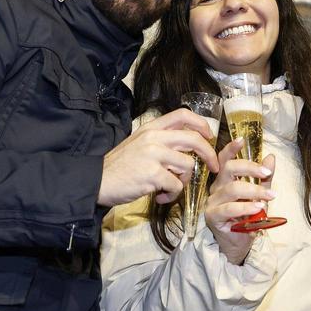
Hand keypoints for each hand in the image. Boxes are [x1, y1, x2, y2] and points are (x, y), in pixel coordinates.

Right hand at [99, 108, 219, 206]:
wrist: (97, 181)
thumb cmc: (119, 166)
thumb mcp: (139, 143)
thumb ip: (161, 140)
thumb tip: (187, 145)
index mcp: (151, 128)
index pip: (183, 115)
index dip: (201, 124)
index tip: (209, 136)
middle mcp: (154, 138)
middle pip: (193, 139)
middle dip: (209, 154)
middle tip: (213, 167)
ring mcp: (153, 155)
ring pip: (187, 166)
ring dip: (183, 181)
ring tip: (169, 187)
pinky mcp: (152, 175)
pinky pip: (176, 185)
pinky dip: (172, 195)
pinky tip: (160, 196)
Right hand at [204, 138, 275, 264]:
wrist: (239, 244)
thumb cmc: (247, 218)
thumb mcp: (259, 195)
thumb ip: (264, 178)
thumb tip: (271, 157)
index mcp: (224, 180)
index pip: (224, 160)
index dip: (231, 149)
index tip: (242, 140)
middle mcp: (216, 188)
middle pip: (229, 169)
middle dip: (250, 168)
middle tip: (267, 173)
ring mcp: (213, 202)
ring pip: (233, 189)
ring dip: (254, 191)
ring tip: (270, 197)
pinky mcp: (213, 217)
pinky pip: (229, 208)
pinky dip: (245, 207)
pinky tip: (258, 208)